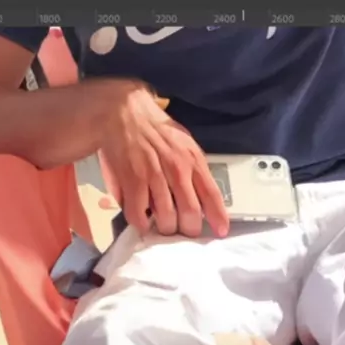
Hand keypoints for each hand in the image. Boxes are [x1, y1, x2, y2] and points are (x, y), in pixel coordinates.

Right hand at [98, 82, 228, 237]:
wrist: (124, 112)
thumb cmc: (154, 129)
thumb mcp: (184, 144)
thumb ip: (193, 169)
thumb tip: (199, 198)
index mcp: (193, 160)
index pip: (212, 194)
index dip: (218, 216)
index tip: (221, 231)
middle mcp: (177, 169)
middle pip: (190, 213)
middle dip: (188, 230)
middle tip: (182, 231)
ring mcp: (154, 177)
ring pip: (167, 219)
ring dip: (165, 229)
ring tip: (161, 227)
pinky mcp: (133, 182)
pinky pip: (139, 215)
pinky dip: (142, 224)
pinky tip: (143, 222)